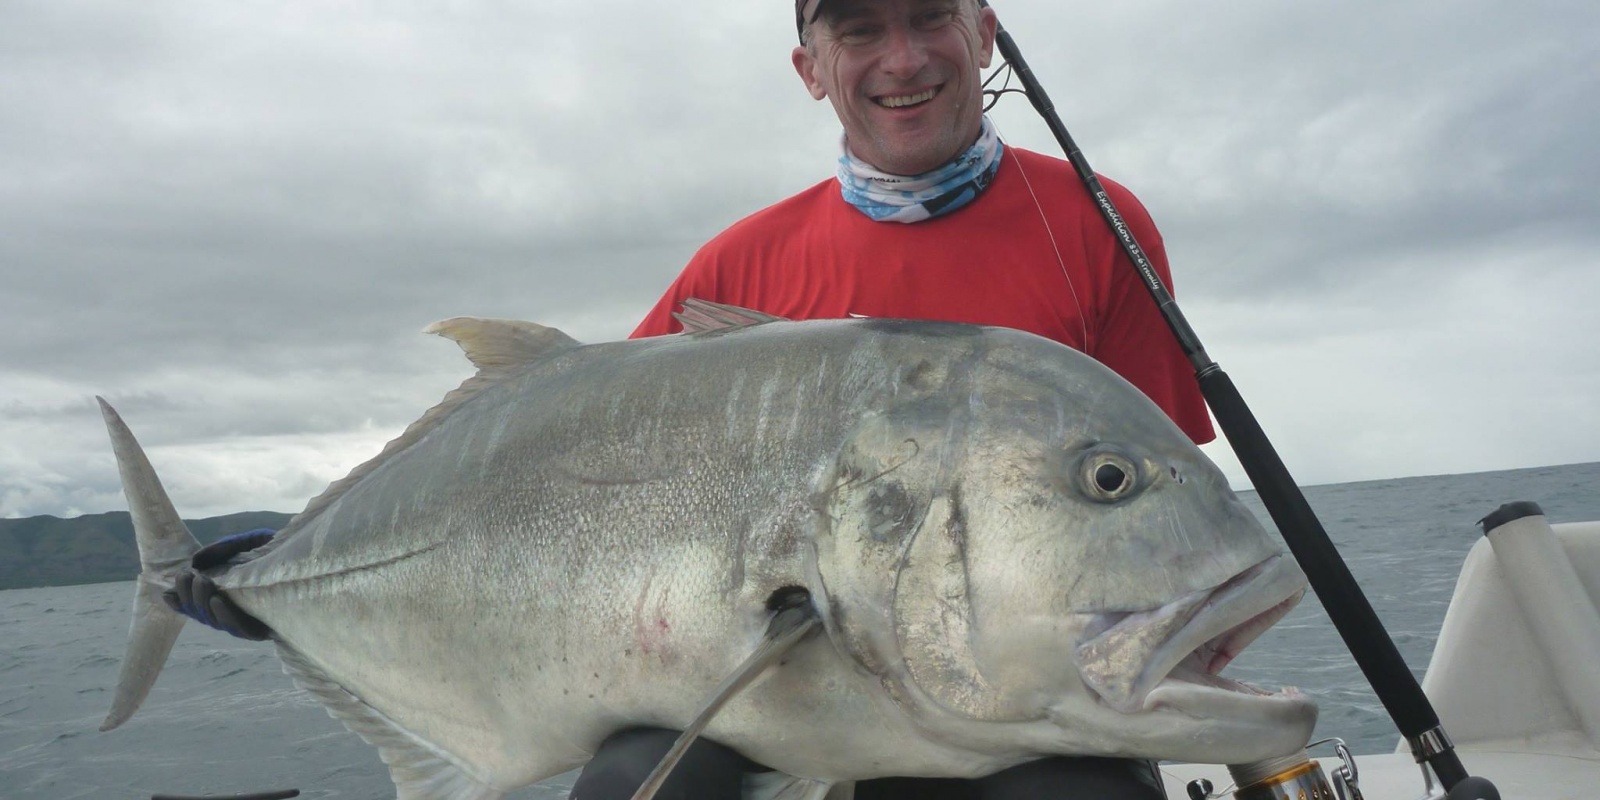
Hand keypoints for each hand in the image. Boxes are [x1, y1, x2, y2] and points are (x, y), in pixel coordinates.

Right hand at [160, 528, 276, 640]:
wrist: (318, 556)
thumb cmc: (284, 551)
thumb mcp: (250, 543)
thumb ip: (224, 550)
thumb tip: (195, 562)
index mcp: (233, 598)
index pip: (200, 606)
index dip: (180, 603)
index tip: (164, 593)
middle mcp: (240, 613)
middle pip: (205, 616)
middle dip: (190, 597)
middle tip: (185, 576)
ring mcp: (254, 622)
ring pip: (219, 623)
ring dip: (204, 604)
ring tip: (200, 583)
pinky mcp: (269, 628)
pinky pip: (243, 630)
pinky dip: (227, 616)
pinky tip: (219, 601)